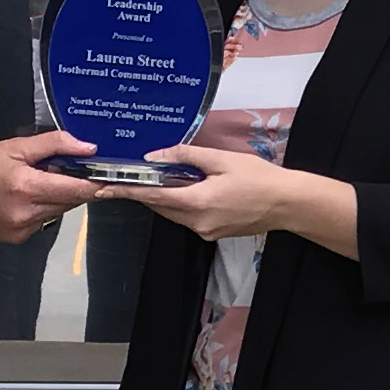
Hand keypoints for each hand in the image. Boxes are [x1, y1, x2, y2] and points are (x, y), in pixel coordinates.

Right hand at [0, 131, 100, 242]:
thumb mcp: (12, 146)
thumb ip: (53, 145)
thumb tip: (87, 147)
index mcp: (26, 188)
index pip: (77, 189)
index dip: (98, 183)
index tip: (114, 178)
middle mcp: (26, 214)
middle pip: (71, 201)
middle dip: (74, 185)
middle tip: (69, 168)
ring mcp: (21, 229)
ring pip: (58, 211)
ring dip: (58, 196)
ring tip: (37, 180)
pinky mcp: (16, 238)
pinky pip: (43, 221)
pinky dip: (42, 207)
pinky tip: (25, 196)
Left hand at [97, 145, 324, 245]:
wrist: (287, 204)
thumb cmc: (259, 178)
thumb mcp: (222, 159)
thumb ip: (187, 156)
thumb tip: (155, 156)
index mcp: (198, 202)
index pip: (152, 197)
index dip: (126, 192)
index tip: (102, 190)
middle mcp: (197, 222)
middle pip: (160, 207)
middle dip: (143, 193)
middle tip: (124, 179)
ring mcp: (205, 230)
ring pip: (172, 213)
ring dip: (162, 198)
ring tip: (157, 180)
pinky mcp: (213, 233)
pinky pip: (187, 217)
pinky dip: (180, 203)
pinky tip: (186, 189)